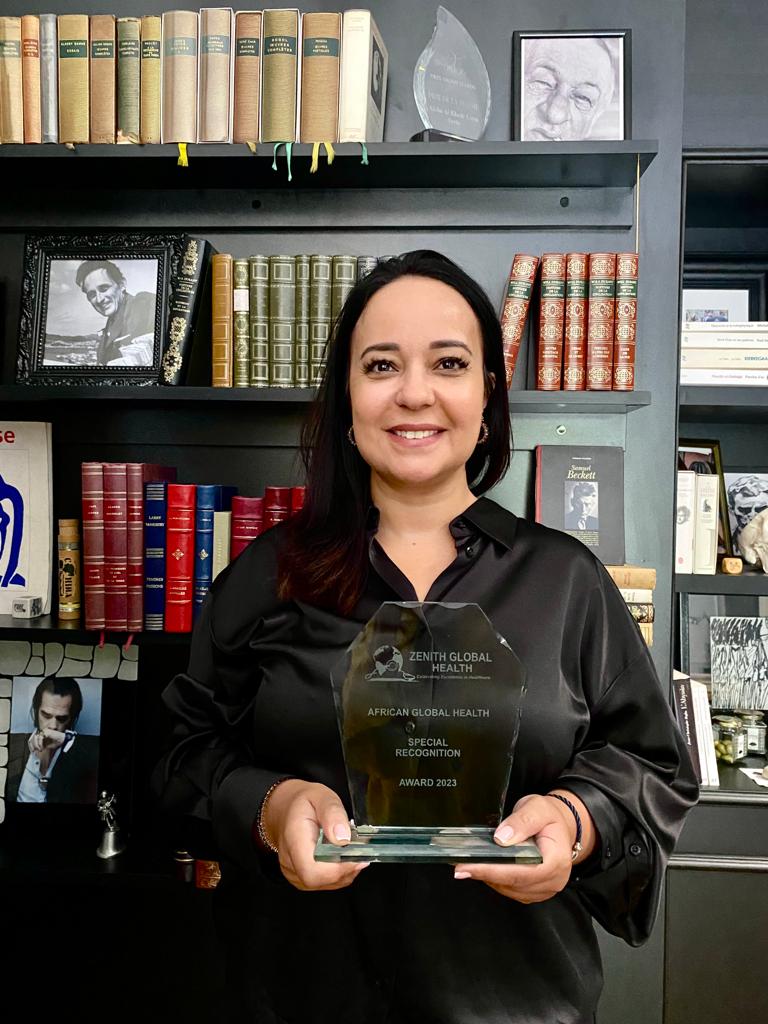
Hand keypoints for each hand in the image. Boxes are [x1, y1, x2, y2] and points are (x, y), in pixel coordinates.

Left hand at [28, 728, 66, 754]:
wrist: (63, 740)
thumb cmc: (56, 742)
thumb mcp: (46, 746)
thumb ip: (40, 747)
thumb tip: (35, 751)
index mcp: (41, 734)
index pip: (32, 738)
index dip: (31, 745)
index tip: (32, 751)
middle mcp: (42, 731)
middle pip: (32, 738)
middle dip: (32, 746)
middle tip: (35, 751)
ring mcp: (44, 730)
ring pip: (35, 738)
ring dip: (36, 745)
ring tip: (39, 749)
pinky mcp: (47, 731)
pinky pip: (40, 738)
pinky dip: (40, 744)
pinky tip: (42, 747)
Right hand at [261, 779, 369, 892]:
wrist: (287, 809)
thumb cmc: (304, 803)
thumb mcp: (322, 796)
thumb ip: (333, 813)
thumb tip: (343, 838)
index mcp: (293, 838)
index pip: (311, 870)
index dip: (338, 869)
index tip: (357, 857)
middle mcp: (289, 860)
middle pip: (319, 880)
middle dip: (345, 869)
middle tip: (360, 851)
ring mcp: (293, 872)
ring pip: (324, 884)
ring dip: (343, 871)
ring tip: (350, 850)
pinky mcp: (300, 878)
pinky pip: (323, 884)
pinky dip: (338, 873)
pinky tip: (342, 857)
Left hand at [453, 792, 592, 904]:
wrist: (559, 827)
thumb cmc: (549, 817)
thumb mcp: (537, 808)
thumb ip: (522, 821)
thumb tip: (502, 838)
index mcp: (557, 861)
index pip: (522, 871)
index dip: (492, 870)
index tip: (467, 866)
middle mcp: (553, 881)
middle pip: (513, 883)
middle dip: (485, 874)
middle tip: (459, 865)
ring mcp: (544, 890)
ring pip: (509, 889)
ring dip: (489, 877)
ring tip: (470, 863)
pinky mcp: (533, 892)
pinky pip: (510, 890)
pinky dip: (496, 879)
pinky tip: (486, 867)